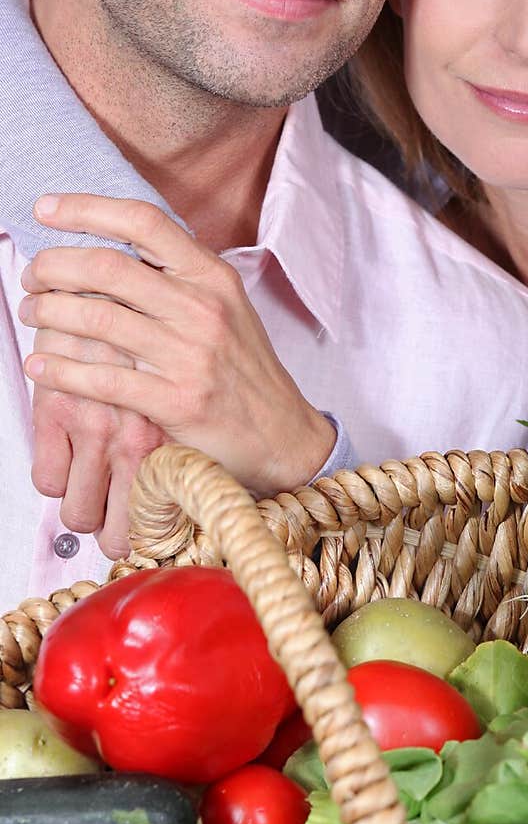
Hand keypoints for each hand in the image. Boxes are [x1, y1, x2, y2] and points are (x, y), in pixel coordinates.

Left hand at [19, 194, 336, 495]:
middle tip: (32, 276)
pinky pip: (102, 379)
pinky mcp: (176, 401)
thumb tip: (112, 244)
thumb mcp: (226, 306)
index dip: (86, 208)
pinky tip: (39, 364)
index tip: (46, 209)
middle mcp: (203, 308)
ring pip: (98, 317)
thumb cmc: (243, 367)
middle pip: (108, 266)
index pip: (144, 221)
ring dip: (49, 312)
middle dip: (53, 266)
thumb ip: (178, 275)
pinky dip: (60, 369)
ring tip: (33, 312)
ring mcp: (190, 355)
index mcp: (213, 276)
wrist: (282, 433)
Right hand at [30, 327, 166, 559]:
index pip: (166, 518)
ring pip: (78, 515)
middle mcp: (137, 438)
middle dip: (115, 536)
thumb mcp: (183, 383)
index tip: (149, 534)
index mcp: (173, 433)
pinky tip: (63, 464)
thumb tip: (183, 477)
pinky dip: (54, 480)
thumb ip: (179, 424)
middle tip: (114, 520)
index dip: (154, 534)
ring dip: (82, 512)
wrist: (114, 288)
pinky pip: (48, 480)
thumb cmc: (157, 336)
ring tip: (87, 495)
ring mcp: (94, 431)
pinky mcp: (55, 417)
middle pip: (120, 534)